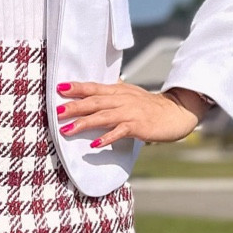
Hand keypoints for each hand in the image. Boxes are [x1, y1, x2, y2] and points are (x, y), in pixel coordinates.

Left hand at [55, 81, 208, 148]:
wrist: (175, 112)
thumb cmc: (149, 106)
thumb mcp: (130, 93)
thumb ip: (112, 91)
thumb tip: (94, 88)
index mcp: (118, 91)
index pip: (94, 87)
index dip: (77, 87)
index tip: (59, 88)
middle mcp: (122, 99)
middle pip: (95, 101)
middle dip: (75, 106)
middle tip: (57, 111)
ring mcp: (130, 112)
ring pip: (104, 116)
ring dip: (85, 122)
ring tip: (67, 130)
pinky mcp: (138, 126)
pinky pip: (120, 131)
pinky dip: (107, 138)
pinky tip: (95, 144)